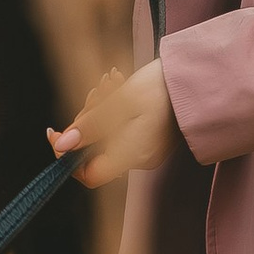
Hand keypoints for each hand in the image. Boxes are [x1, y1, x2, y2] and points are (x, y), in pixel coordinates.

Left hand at [51, 59, 175, 187]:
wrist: (198, 79)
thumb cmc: (161, 88)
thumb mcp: (120, 102)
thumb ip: (90, 126)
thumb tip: (62, 146)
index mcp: (130, 155)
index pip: (89, 175)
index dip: (68, 157)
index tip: (55, 133)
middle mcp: (138, 159)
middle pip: (96, 150)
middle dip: (87, 120)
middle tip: (97, 91)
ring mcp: (147, 150)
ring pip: (108, 136)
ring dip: (102, 109)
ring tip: (111, 82)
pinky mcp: (153, 138)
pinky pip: (123, 130)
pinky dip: (116, 111)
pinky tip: (121, 87)